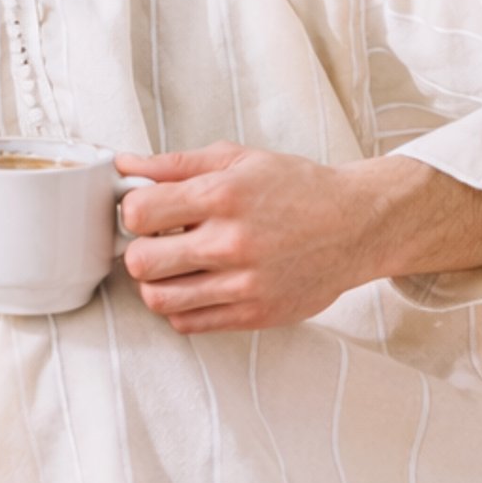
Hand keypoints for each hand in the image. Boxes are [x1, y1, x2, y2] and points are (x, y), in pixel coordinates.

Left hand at [116, 142, 384, 332]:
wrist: (356, 226)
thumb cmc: (296, 188)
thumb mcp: (237, 159)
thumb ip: (175, 164)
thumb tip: (124, 166)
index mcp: (222, 197)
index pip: (139, 214)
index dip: (132, 211)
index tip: (145, 211)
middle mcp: (231, 243)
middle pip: (142, 262)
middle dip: (139, 249)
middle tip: (154, 242)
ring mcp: (245, 284)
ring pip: (159, 299)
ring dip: (155, 282)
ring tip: (172, 266)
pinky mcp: (256, 315)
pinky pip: (189, 323)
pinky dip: (179, 307)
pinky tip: (193, 286)